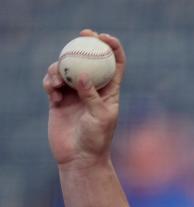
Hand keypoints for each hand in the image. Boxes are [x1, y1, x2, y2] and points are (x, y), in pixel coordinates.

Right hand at [43, 29, 125, 167]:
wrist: (79, 158)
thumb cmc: (97, 140)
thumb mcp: (100, 117)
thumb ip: (92, 96)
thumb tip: (82, 76)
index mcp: (110, 90)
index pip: (115, 63)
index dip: (112, 47)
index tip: (104, 38)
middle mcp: (93, 89)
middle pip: (89, 59)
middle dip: (85, 43)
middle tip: (81, 35)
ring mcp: (75, 93)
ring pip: (66, 68)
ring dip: (60, 68)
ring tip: (57, 81)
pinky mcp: (58, 100)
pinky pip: (52, 82)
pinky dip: (50, 82)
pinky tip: (52, 92)